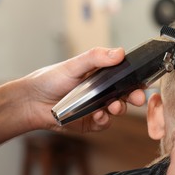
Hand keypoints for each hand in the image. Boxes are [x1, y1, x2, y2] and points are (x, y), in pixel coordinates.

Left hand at [20, 47, 145, 132]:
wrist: (31, 102)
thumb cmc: (50, 79)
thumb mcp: (73, 65)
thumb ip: (96, 58)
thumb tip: (120, 52)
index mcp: (100, 74)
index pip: (124, 76)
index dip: (135, 79)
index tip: (143, 81)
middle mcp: (101, 91)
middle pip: (126, 94)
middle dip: (135, 97)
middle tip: (138, 98)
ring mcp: (96, 107)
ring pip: (117, 109)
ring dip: (120, 108)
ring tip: (114, 107)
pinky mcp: (89, 122)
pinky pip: (104, 123)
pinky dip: (104, 120)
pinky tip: (99, 115)